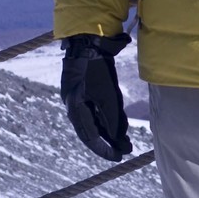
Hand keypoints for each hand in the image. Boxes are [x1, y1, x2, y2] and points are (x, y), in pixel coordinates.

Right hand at [59, 33, 132, 161]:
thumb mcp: (109, 95)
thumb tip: (119, 139)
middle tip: (124, 151)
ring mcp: (77, 98)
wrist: (88, 41)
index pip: (89, 135)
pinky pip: (94, 111)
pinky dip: (106, 120)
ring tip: (125, 142)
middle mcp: (73, 105)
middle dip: (107, 142)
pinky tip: (119, 127)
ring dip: (108, 132)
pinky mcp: (84, 91)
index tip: (118, 156)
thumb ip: (113, 118)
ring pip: (93, 122)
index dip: (103, 148)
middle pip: (90, 131)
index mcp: (75, 107)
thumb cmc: (97, 68)